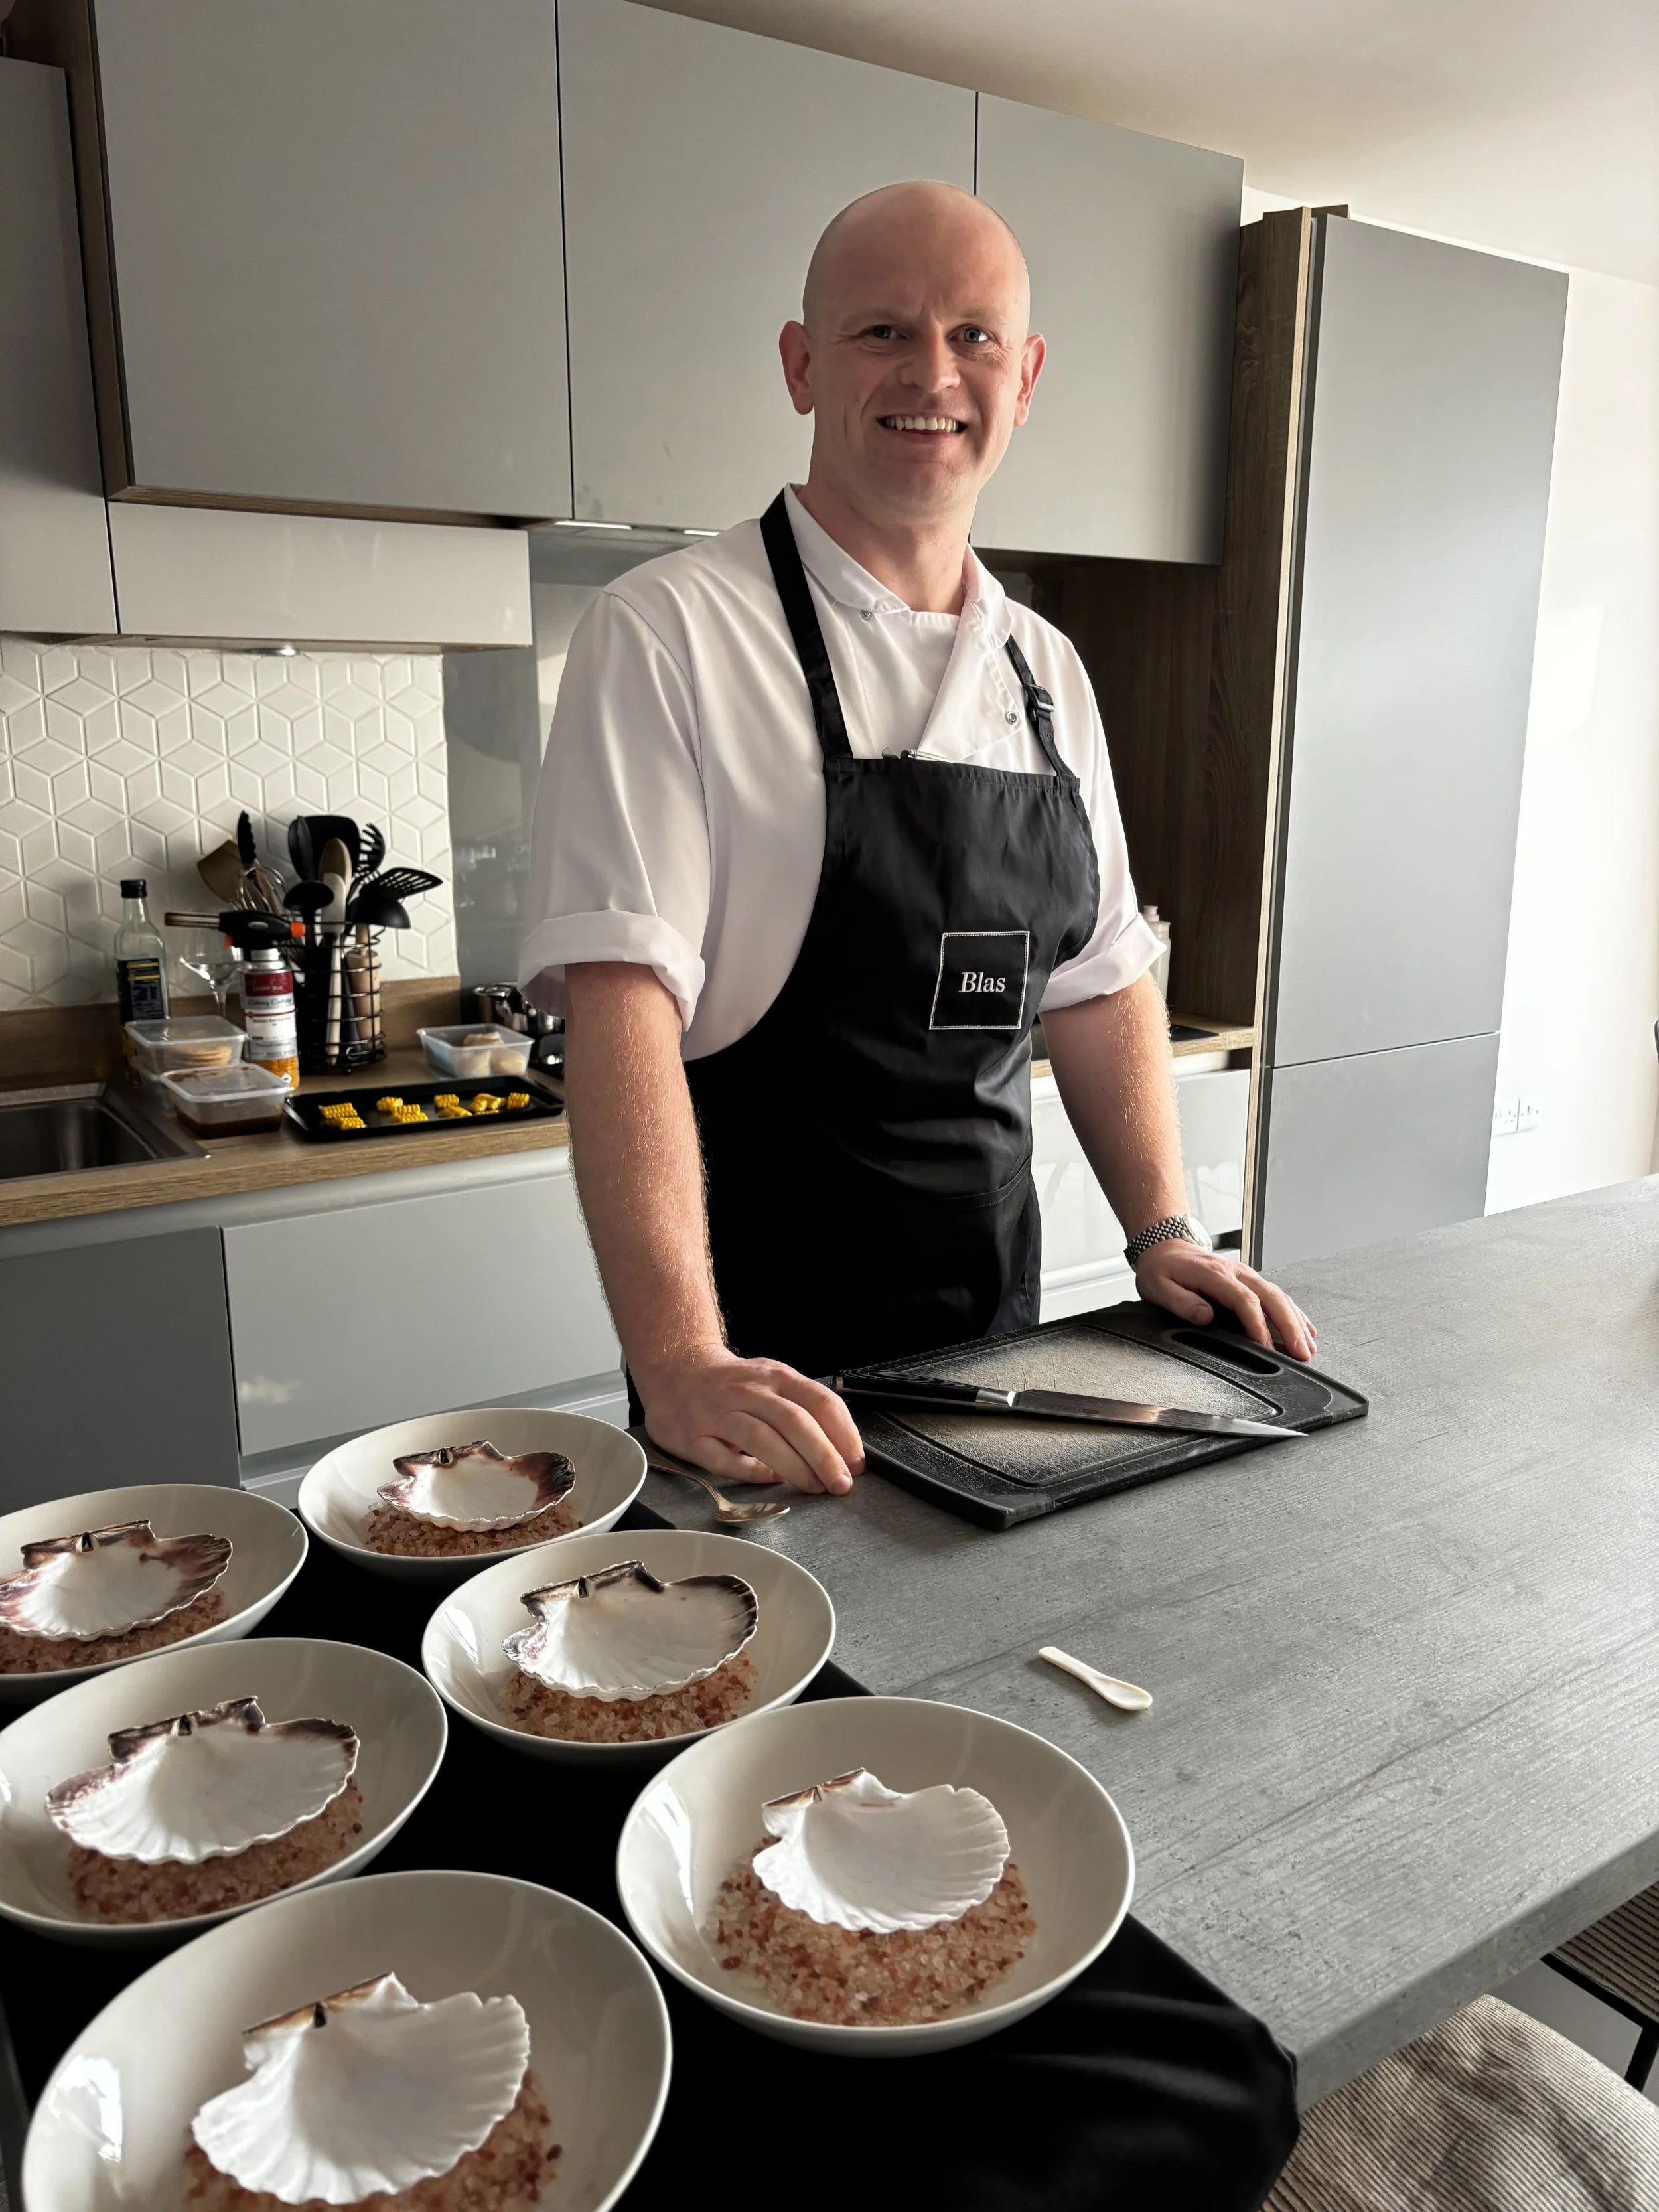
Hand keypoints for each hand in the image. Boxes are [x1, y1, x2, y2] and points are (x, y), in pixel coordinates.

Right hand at [636, 1347, 864, 1494]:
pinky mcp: (693, 1437)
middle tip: (841, 1483)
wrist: (675, 1369)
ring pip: (762, 1439)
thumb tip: (843, 1450)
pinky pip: (724, 1459)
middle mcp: (749, 1392)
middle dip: (824, 1456)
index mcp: (775, 1377)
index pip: (819, 1402)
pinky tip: (769, 1480)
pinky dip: (750, 1472)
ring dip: (794, 1467)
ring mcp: (719, 1413)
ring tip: (814, 1487)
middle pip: (795, 1422)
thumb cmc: (732, 1384)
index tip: (856, 1463)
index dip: (844, 1435)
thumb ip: (804, 1409)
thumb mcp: (772, 1381)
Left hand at [1134, 1241, 1316, 1360]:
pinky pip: (1277, 1295)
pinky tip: (1305, 1328)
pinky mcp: (1250, 1280)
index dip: (1257, 1323)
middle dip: (1289, 1326)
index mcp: (1214, 1274)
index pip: (1243, 1299)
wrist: (1166, 1246)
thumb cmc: (1162, 1268)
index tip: (1265, 1345)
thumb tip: (1205, 1317)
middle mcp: (1236, 1272)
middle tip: (1301, 1352)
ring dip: (1296, 1321)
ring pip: (1279, 1296)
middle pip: (1271, 1297)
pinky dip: (1293, 1312)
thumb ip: (1181, 1302)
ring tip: (1307, 1346)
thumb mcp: (1158, 1286)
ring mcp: (1245, 1274)